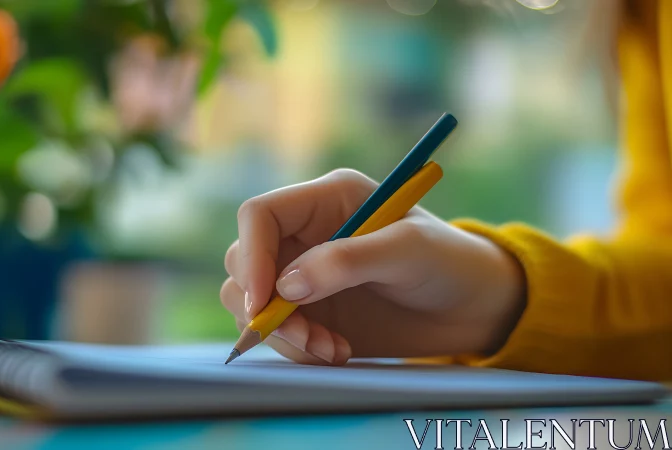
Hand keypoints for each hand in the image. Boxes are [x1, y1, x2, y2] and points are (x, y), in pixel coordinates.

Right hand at [221, 169, 525, 364]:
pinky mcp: (309, 311)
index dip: (252, 255)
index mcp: (326, 200)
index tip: (263, 301)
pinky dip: (296, 348)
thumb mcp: (408, 252)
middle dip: (263, 305)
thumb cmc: (448, 263)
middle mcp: (305, 234)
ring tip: (328, 350)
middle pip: (244, 260)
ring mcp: (304, 275)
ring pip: (251, 301)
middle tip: (305, 337)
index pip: (260, 214)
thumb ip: (348, 261)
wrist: (470, 308)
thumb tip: (285, 286)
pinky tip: (336, 352)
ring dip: (281, 333)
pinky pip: (275, 331)